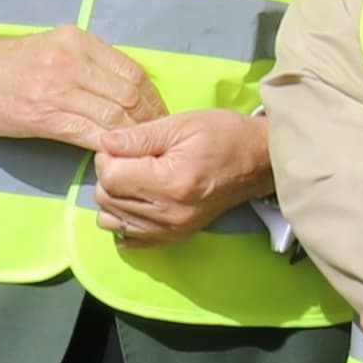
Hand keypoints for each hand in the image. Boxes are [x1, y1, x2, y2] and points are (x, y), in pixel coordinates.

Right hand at [0, 26, 162, 153]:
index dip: (153, 99)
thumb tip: (125, 90)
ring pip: (113, 115)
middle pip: (129, 94)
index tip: (160, 118)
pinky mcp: (42, 114)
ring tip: (139, 153)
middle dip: (150, 121)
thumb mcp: (53, 48)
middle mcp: (72, 59)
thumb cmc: (8, 65)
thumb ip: (87, 64)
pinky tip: (113, 157)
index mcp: (79, 42)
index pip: (133, 71)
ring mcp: (57, 87)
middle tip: (157, 142)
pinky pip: (88, 133)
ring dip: (132, 138)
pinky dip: (106, 146)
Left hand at [88, 110, 272, 247]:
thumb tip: (104, 142)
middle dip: (109, 175)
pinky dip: (124, 219)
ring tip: (134, 178)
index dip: (108, 156)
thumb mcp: (181, 124)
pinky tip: (138, 200)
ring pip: (112, 220)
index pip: (110, 177)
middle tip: (130, 158)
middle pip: (107, 199)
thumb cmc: (224, 136)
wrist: (258, 162)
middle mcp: (169, 214)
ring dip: (114, 197)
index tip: (124, 145)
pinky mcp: (174, 238)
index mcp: (171, 183)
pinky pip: (128, 238)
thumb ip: (138, 137)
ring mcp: (172, 230)